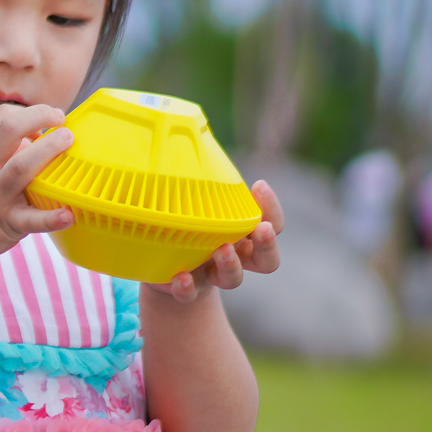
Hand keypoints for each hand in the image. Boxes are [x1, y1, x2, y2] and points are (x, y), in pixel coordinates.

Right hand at [0, 104, 76, 270]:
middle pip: (9, 131)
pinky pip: (31, 220)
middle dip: (38, 117)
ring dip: (48, 151)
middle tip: (61, 120)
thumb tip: (34, 143)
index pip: (1, 117)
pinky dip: (51, 218)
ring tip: (68, 142)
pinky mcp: (6, 224)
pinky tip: (68, 215)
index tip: (47, 122)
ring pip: (21, 167)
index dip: (28, 113)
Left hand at [151, 179, 284, 303]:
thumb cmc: (186, 223)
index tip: (259, 185)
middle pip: (267, 261)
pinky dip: (187, 288)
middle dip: (267, 245)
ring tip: (221, 250)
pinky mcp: (184, 287)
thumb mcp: (197, 202)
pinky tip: (181, 277)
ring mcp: (210, 274)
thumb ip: (203, 183)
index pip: (272, 224)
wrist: (159, 264)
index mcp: (243, 233)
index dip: (272, 209)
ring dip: (231, 266)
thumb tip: (193, 137)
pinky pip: (190, 294)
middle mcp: (235, 256)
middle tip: (260, 230)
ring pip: (233, 280)